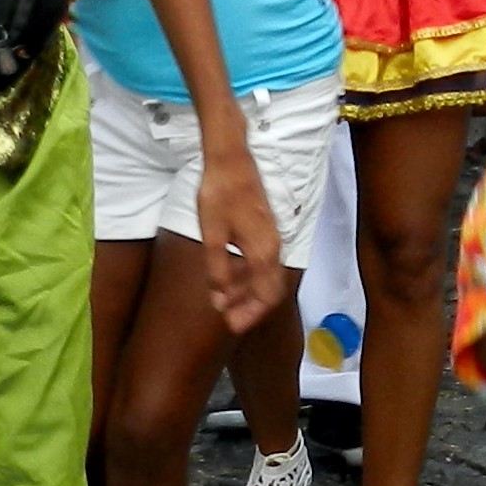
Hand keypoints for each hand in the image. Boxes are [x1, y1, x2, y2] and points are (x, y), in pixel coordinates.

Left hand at [191, 129, 285, 333]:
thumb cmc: (219, 195)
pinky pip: (261, 261)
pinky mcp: (264, 228)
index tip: (232, 325)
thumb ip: (217, 270)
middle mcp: (273, 247)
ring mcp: (271, 237)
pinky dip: (248, 274)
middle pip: (270, 288)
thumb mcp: (212, 236)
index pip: (266, 295)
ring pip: (265, 275)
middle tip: (228, 319)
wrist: (230, 160)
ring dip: (247, 291)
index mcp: (263, 252)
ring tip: (224, 299)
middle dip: (250, 307)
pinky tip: (229, 274)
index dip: (251, 315)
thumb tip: (219, 300)